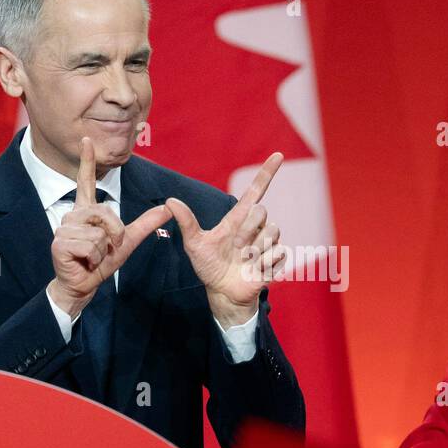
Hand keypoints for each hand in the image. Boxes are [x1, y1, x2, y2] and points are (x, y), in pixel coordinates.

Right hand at [48, 136, 170, 317]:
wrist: (83, 285)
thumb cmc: (101, 262)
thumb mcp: (127, 242)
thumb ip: (146, 224)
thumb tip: (167, 207)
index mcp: (87, 211)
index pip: (86, 181)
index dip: (87, 160)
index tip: (86, 140)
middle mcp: (74, 215)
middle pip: (106, 213)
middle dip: (114, 234)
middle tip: (105, 248)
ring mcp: (65, 227)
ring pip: (99, 233)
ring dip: (102, 251)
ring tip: (91, 256)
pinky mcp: (60, 242)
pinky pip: (90, 245)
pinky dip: (93, 258)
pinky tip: (83, 261)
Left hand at [165, 152, 287, 326]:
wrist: (223, 292)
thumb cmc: (209, 266)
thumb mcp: (194, 244)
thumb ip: (187, 222)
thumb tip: (170, 201)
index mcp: (239, 219)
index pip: (255, 191)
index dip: (267, 173)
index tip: (278, 155)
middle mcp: (255, 227)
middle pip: (262, 211)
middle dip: (247, 230)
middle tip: (236, 246)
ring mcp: (267, 242)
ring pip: (272, 232)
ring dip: (254, 249)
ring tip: (243, 259)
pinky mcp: (276, 259)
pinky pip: (277, 252)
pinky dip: (262, 263)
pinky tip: (252, 270)